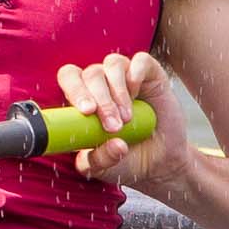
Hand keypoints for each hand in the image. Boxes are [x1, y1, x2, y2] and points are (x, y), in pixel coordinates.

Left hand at [58, 50, 194, 190]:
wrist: (160, 163)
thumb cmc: (124, 160)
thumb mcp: (104, 168)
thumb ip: (99, 160)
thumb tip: (116, 145)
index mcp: (82, 100)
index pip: (69, 79)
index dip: (74, 90)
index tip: (87, 112)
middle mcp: (101, 84)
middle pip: (89, 74)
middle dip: (100, 99)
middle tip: (112, 125)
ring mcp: (124, 77)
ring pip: (112, 65)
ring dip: (118, 92)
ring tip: (127, 120)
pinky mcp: (150, 75)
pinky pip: (140, 60)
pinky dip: (136, 74)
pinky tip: (139, 95)